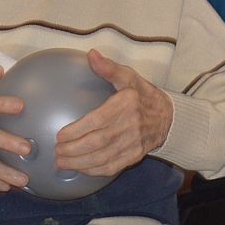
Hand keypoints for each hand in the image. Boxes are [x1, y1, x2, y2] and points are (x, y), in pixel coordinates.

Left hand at [53, 50, 174, 177]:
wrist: (169, 117)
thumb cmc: (144, 95)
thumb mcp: (129, 77)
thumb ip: (109, 68)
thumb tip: (91, 55)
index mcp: (126, 104)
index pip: (98, 121)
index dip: (77, 130)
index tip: (59, 135)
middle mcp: (131, 125)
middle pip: (98, 142)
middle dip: (73, 150)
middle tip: (56, 152)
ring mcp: (134, 143)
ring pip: (103, 157)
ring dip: (80, 163)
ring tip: (61, 163)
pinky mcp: (136, 156)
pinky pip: (113, 166)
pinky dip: (95, 170)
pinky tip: (81, 169)